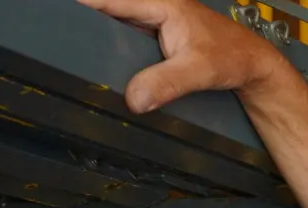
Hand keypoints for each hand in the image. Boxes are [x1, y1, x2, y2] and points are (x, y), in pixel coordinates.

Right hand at [75, 0, 281, 113]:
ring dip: (99, 40)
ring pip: (113, 28)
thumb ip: (169, 82)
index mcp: (157, 2)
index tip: (55, 17)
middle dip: (86, 26)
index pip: (107, 0)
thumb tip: (135, 98)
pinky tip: (104, 66)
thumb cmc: (233, 57)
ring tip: (77, 57)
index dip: (81, 7)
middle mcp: (150, 7)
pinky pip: (124, 41)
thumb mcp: (200, 70)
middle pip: (105, 12)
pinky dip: (114, 52)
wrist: (252, 66)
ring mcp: (151, 22)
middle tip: (62, 45)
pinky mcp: (153, 39)